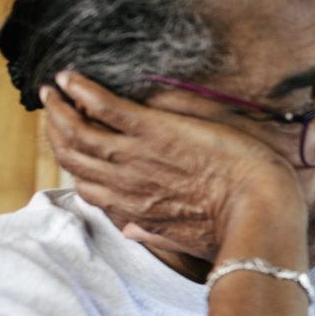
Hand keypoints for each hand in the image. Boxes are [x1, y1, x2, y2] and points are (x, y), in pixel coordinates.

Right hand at [40, 71, 301, 258]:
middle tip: (53, 107)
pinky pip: (104, 106)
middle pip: (72, 157)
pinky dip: (82, 90)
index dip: (75, 166)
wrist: (261, 210)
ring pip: (77, 131)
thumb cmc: (236, 226)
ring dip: (59, 107)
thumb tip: (129, 232)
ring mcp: (135, 156)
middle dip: (57, 131)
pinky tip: (72, 77)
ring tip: (54, 89)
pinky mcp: (153, 131)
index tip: (73, 147)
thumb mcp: (187, 239)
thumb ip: (155, 234)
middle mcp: (125, 184)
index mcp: (134, 210)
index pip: (86, 188)